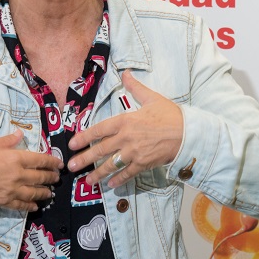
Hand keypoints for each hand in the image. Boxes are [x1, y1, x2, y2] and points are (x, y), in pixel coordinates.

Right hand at [0, 130, 62, 210]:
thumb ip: (8, 141)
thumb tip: (20, 134)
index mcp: (15, 158)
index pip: (40, 160)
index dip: (52, 162)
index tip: (59, 164)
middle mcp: (17, 175)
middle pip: (40, 177)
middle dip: (51, 177)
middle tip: (56, 178)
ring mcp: (12, 190)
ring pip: (34, 192)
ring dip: (44, 192)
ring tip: (50, 192)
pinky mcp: (4, 201)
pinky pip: (21, 205)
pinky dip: (30, 205)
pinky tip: (35, 206)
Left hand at [67, 71, 182, 187]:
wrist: (188, 133)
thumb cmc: (170, 114)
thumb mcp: (152, 98)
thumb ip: (135, 87)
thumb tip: (125, 73)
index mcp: (125, 121)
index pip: (99, 130)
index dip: (84, 137)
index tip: (72, 144)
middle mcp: (126, 138)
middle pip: (100, 149)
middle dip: (84, 159)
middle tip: (71, 167)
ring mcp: (134, 152)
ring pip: (111, 164)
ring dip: (98, 174)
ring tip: (87, 181)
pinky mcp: (144, 164)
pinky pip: (128, 173)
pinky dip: (119, 179)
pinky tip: (111, 185)